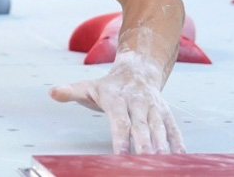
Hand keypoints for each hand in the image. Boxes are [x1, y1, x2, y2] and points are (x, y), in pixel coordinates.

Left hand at [49, 50, 185, 154]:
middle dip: (143, 147)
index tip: (120, 156)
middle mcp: (138, 102)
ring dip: (162, 146)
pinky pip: (173, 127)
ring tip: (162, 163)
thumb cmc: (108, 85)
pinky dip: (178, 142)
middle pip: (142, 128)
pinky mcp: (165, 112)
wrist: (137, 69)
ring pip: (159, 128)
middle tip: (144, 164)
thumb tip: (52, 93)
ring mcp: (153, 107)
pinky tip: (181, 157)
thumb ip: (71, 91)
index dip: (121, 139)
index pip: (120, 122)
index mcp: (117, 98)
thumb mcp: (87, 86)